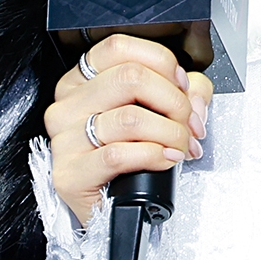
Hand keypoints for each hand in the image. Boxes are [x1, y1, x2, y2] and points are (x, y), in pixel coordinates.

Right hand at [44, 32, 211, 227]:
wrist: (112, 211)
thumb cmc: (130, 162)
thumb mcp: (158, 116)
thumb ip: (184, 94)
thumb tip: (196, 94)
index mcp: (83, 81)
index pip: (120, 48)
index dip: (161, 62)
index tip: (182, 86)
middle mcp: (68, 105)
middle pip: (130, 78)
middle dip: (174, 101)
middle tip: (188, 124)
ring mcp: (64, 139)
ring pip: (129, 117)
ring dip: (170, 133)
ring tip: (181, 147)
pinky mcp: (70, 173)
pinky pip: (118, 154)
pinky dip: (152, 155)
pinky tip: (164, 159)